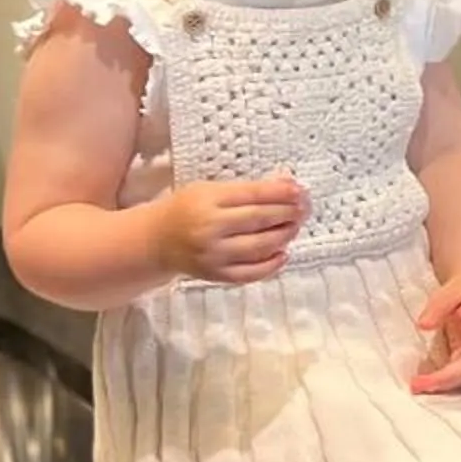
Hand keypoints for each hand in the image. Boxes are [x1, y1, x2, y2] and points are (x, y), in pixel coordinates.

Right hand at [152, 174, 307, 284]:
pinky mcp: (216, 275)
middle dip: (288, 213)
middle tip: (304, 208)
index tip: (301, 191)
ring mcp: (214, 255)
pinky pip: (250, 273)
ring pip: (260, 247)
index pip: (254, 195)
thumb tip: (287, 186)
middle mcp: (211, 229)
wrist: (155, 240)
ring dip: (284, 236)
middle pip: (260, 220)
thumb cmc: (186, 208)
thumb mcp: (210, 190)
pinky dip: (271, 265)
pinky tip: (283, 253)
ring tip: (295, 226)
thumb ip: (246, 190)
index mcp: (208, 201)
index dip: (281, 193)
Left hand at [412, 278, 460, 394]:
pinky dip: (441, 380)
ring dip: (440, 386)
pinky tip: (423, 381)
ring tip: (416, 386)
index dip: (447, 376)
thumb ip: (438, 306)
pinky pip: (457, 374)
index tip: (424, 380)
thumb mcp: (451, 290)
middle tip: (414, 386)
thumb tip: (423, 325)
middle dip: (441, 384)